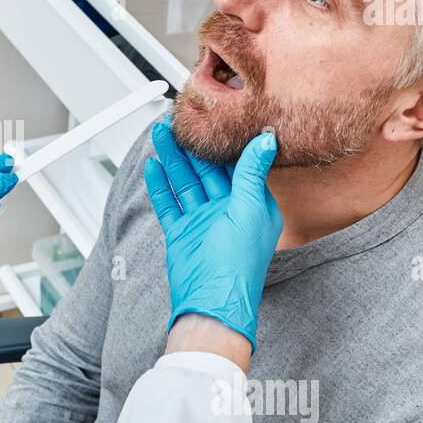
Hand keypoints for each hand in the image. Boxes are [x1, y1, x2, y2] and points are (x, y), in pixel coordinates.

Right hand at [143, 120, 281, 353]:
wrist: (211, 302)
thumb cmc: (237, 264)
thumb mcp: (249, 209)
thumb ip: (252, 172)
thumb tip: (267, 139)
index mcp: (251, 205)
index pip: (236, 165)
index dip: (222, 142)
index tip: (212, 119)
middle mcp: (227, 211)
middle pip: (206, 170)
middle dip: (191, 146)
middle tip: (177, 122)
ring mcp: (203, 222)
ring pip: (185, 182)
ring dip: (173, 159)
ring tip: (161, 135)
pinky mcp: (182, 233)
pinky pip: (170, 203)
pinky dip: (161, 185)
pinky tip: (154, 167)